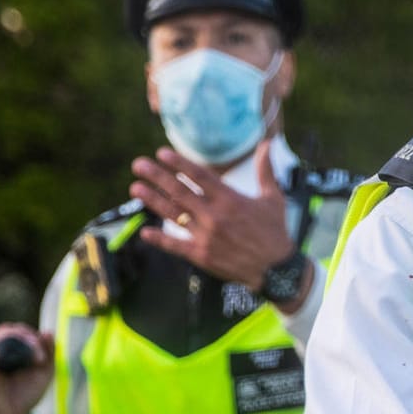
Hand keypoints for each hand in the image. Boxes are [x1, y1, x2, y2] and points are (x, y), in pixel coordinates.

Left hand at [131, 143, 300, 293]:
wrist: (276, 269)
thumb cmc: (275, 231)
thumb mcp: (273, 198)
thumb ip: (265, 171)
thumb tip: (267, 145)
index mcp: (231, 199)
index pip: (200, 176)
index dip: (179, 164)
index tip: (162, 153)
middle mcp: (215, 215)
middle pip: (180, 192)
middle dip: (157, 176)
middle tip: (138, 165)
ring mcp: (206, 236)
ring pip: (173, 214)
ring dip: (153, 200)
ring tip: (135, 188)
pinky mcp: (201, 255)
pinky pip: (175, 245)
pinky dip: (159, 239)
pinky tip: (144, 231)